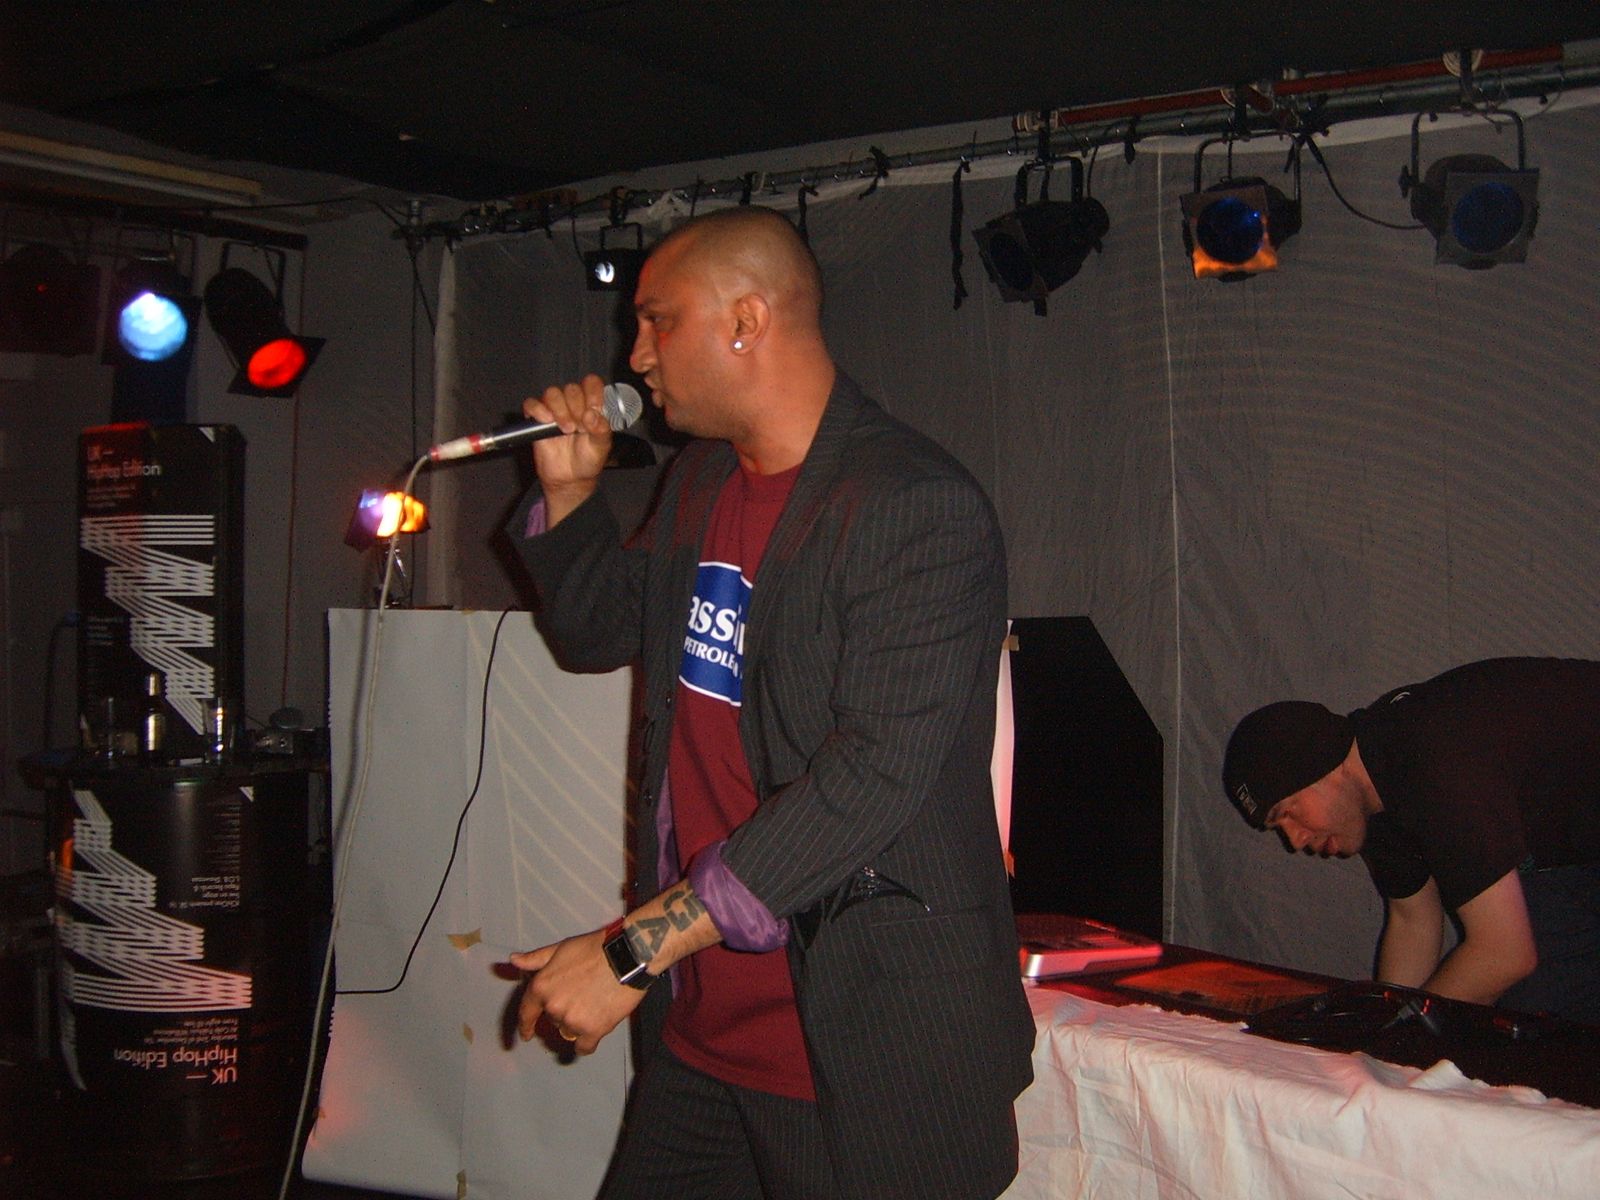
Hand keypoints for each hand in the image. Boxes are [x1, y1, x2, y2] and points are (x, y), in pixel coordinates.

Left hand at [509, 928, 643, 1055]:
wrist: (625, 956)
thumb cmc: (595, 949)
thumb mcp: (560, 948)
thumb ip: (535, 959)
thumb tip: (514, 959)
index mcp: (542, 987)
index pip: (527, 1012)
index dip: (525, 1025)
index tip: (526, 1033)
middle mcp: (553, 1007)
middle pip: (553, 1020)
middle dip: (565, 1011)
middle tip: (583, 995)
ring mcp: (572, 1021)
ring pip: (569, 1031)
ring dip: (578, 1023)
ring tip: (595, 1002)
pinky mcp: (592, 1031)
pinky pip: (584, 1047)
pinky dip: (588, 1042)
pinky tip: (596, 1029)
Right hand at [523, 374, 612, 518]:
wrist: (570, 479)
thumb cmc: (587, 459)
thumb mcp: (601, 446)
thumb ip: (601, 430)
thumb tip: (592, 415)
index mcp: (591, 405)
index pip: (592, 383)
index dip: (593, 392)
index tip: (594, 408)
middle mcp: (572, 404)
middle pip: (571, 388)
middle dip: (577, 406)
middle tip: (581, 427)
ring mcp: (553, 410)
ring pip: (552, 393)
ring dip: (560, 409)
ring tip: (567, 429)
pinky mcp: (536, 419)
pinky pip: (531, 404)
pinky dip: (538, 409)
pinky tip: (547, 421)